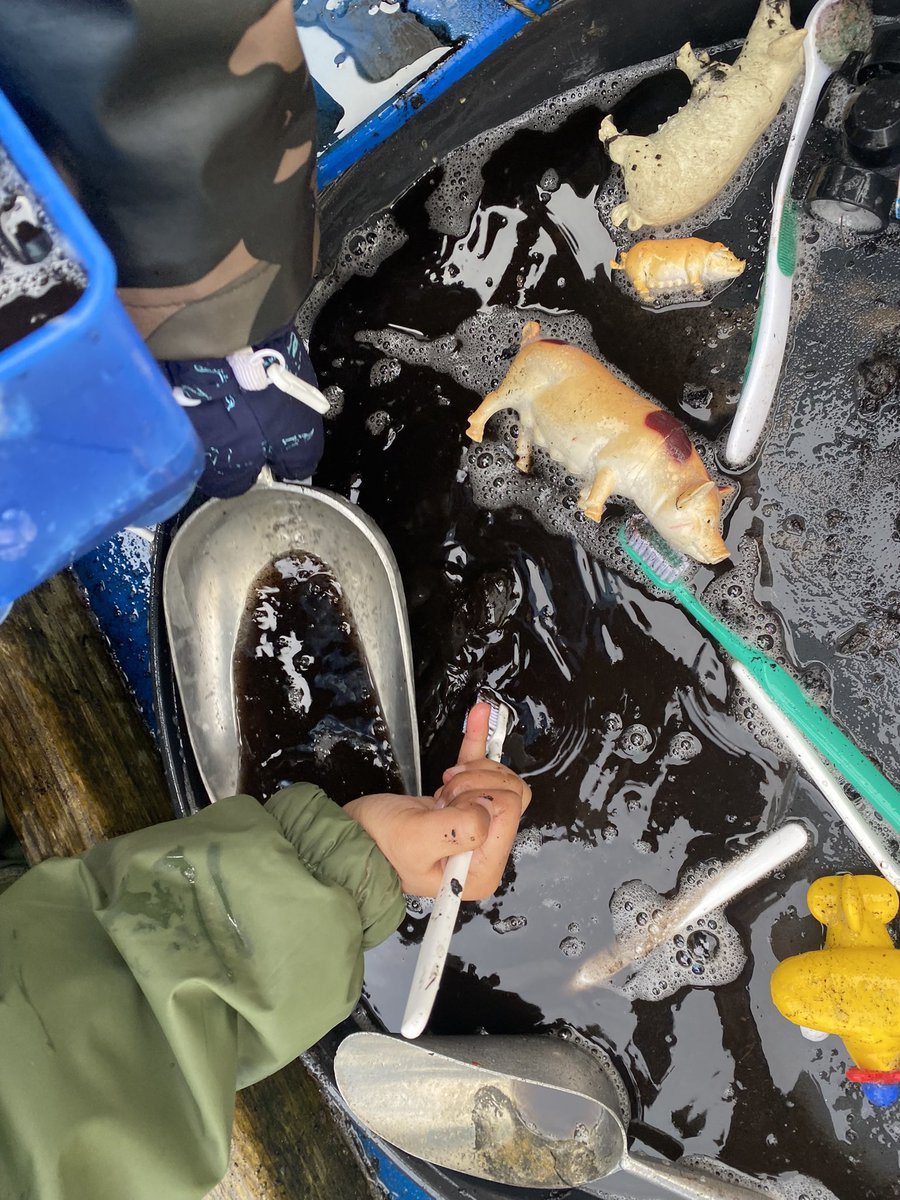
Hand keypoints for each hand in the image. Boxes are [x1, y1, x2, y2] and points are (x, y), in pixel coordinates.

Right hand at [344, 703, 531, 898]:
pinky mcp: (464, 804)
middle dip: (474, 783)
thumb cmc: (379, 843)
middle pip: (509, 792)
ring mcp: (477, 826)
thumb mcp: (417, 839)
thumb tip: (489, 807)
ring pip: (498, 779)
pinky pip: (479, 768)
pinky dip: (478, 741)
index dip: (479, 796)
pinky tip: (480, 715)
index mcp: (481, 870)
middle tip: (443, 796)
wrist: (356, 836)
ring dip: (470, 772)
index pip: (509, 811)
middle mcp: (485, 851)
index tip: (448, 803)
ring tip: (443, 786)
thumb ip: (459, 828)